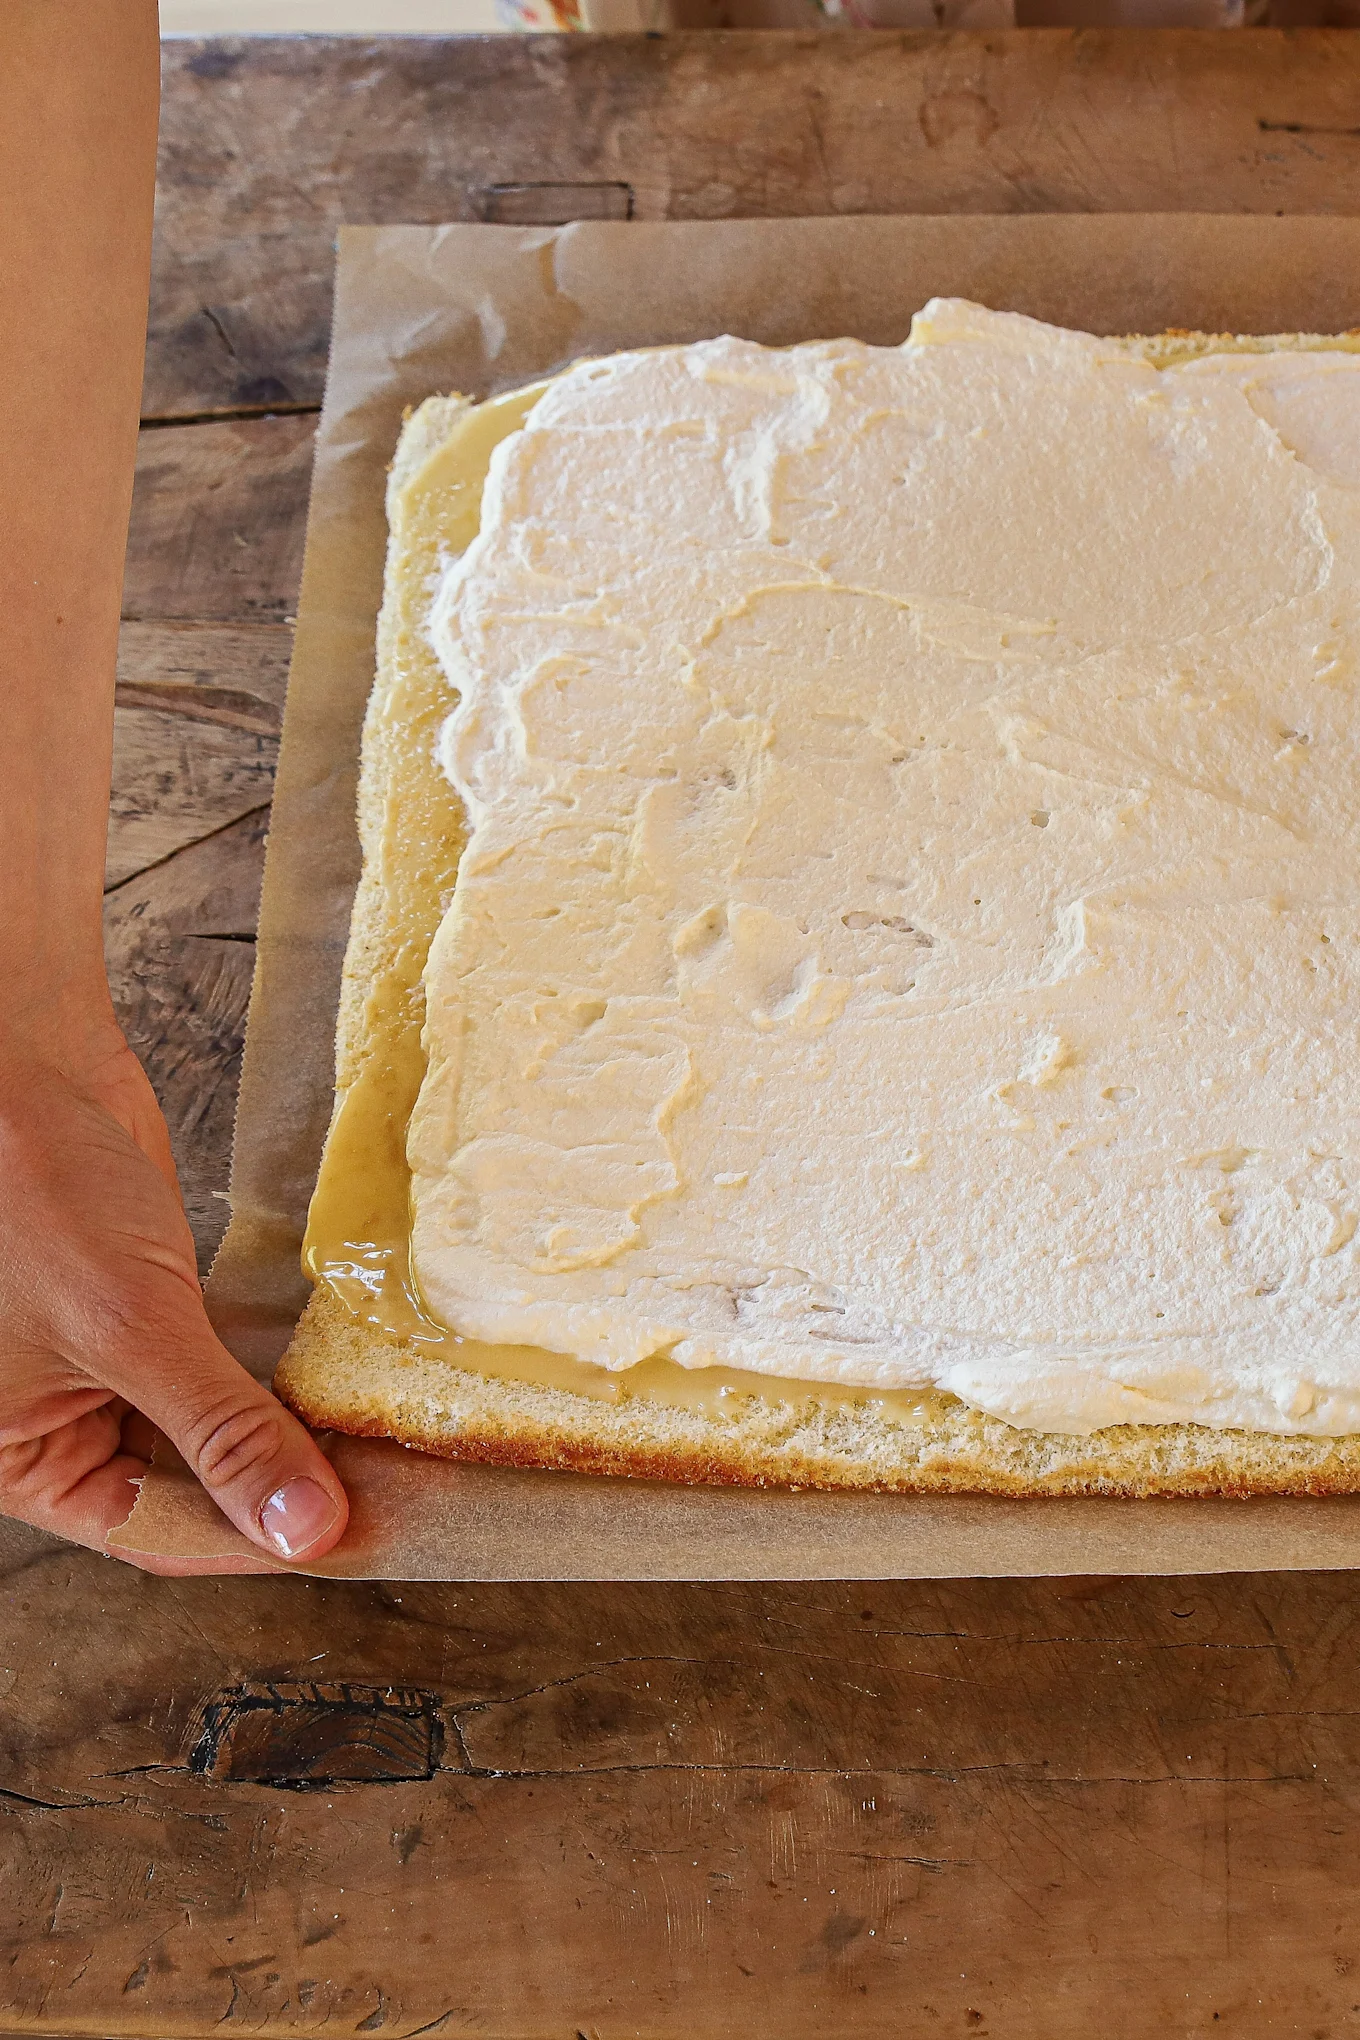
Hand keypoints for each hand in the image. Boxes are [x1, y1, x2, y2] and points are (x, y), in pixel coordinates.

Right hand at [0, 1012, 348, 1571]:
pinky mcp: (155, 1309)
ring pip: (214, 1428)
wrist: (28, 1067)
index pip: (156, 1530)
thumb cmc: (35, 1191)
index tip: (348, 1535)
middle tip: (382, 1487)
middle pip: (192, 1488)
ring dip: (286, 1429)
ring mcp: (113, 1367)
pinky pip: (223, 1365)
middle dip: (279, 1486)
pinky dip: (275, 1375)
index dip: (252, 1540)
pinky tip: (338, 1379)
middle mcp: (64, 1424)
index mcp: (25, 1460)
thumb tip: (299, 1529)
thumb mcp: (130, 1327)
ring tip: (377, 1439)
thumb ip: (220, 1430)